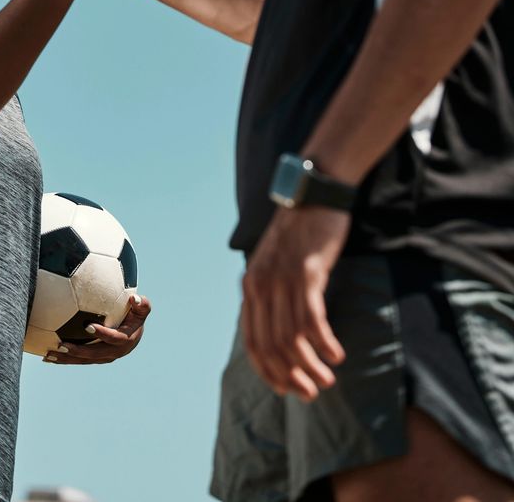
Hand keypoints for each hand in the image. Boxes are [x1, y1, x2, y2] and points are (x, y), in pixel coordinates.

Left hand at [43, 294, 151, 364]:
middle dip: (78, 351)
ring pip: (84, 360)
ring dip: (67, 359)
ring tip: (49, 355)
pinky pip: (80, 359)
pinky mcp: (95, 358)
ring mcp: (104, 357)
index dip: (103, 334)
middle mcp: (114, 352)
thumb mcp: (143, 308)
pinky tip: (48, 356)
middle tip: (61, 344)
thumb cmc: (136, 313)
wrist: (134, 330)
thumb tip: (134, 298)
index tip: (88, 326)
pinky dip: (65, 358)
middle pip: (95, 354)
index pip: (114, 339)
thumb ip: (141, 303)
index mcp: (126, 340)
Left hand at [241, 206, 348, 401]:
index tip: (287, 390)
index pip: (252, 342)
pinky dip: (325, 344)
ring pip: (293, 338)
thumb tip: (279, 334)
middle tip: (312, 393)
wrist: (314, 194)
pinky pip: (313, 320)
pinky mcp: (307, 272)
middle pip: (271, 346)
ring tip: (328, 381)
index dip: (269, 372)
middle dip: (291, 376)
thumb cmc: (299, 233)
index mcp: (250, 286)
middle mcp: (261, 284)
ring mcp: (282, 278)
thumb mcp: (275, 264)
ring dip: (311, 366)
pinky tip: (337, 355)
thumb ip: (272, 294)